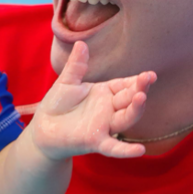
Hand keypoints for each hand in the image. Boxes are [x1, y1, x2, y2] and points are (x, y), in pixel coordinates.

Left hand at [30, 41, 155, 160]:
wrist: (43, 128)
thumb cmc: (57, 104)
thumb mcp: (67, 81)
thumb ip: (76, 65)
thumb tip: (81, 43)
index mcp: (105, 93)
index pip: (126, 85)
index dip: (138, 81)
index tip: (150, 75)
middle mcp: (109, 110)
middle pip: (130, 100)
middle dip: (140, 89)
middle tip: (148, 79)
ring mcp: (104, 126)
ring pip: (126, 119)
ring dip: (135, 110)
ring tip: (141, 97)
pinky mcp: (95, 141)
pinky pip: (113, 147)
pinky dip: (126, 150)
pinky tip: (139, 150)